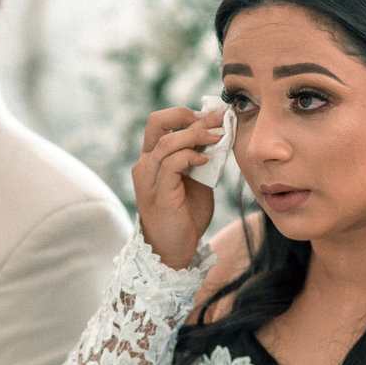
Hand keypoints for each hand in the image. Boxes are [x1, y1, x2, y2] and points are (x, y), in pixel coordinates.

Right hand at [132, 106, 224, 269]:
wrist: (174, 250)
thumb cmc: (185, 216)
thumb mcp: (197, 181)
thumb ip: (202, 159)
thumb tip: (220, 134)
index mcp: (152, 159)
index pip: (161, 123)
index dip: (186, 114)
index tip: (212, 117)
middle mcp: (145, 164)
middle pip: (157, 122)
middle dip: (187, 115)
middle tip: (214, 119)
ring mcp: (149, 178)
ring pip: (167, 142)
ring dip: (196, 134)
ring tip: (218, 136)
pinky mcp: (159, 192)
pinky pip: (172, 163)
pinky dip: (191, 156)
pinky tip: (207, 159)